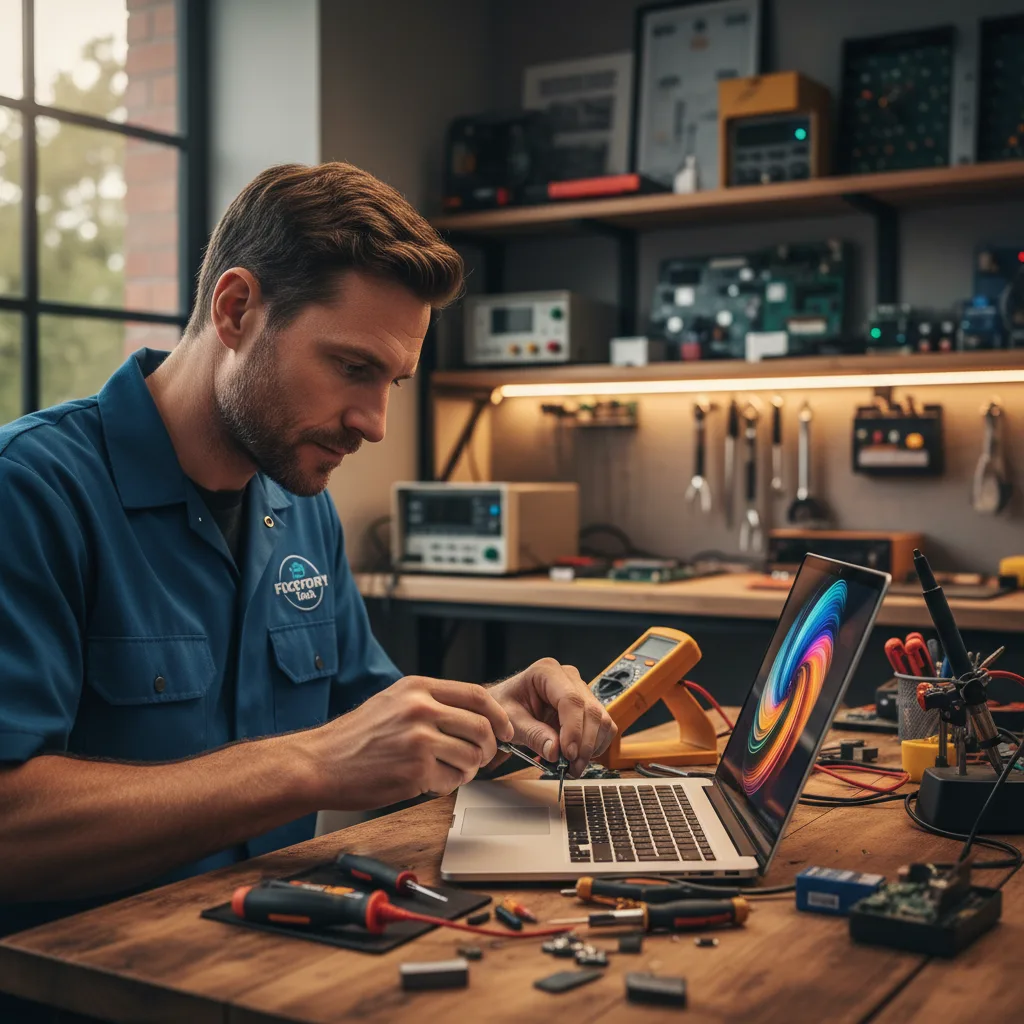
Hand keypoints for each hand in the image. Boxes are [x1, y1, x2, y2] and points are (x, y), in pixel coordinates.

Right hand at [306, 676, 513, 808]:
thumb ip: (432, 702)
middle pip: (482, 728)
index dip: (498, 715)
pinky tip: (429, 781)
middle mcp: (420, 709)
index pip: (477, 695)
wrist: (320, 763)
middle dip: (489, 748)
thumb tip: (475, 716)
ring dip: (468, 770)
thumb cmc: (356, 736)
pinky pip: (452, 781)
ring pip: (472, 757)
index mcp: (418, 688)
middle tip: (482, 757)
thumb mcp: (394, 701)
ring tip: (448, 770)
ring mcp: (419, 740)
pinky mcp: (415, 771)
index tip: (504, 730)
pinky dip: (448, 785)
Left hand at [488, 658, 615, 776]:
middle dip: (584, 745)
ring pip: (602, 720)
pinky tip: (577, 757)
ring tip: (571, 767)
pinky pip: (604, 727)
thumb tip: (555, 753)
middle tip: (570, 768)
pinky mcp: (588, 706)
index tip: (567, 755)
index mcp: (546, 672)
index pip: (571, 700)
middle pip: (590, 711)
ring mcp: (581, 690)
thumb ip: (532, 735)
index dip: (573, 729)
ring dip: (591, 748)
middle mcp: (569, 677)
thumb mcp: (510, 720)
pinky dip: (595, 746)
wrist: (507, 704)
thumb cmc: (505, 705)